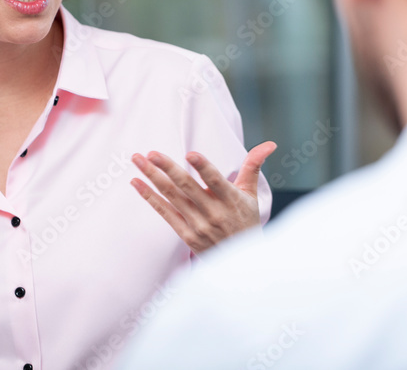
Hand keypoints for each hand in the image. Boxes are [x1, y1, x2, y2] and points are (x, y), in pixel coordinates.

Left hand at [130, 141, 275, 253]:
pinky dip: (149, 197)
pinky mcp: (186, 235)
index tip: (190, 153)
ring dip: (152, 177)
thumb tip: (269, 144)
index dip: (203, 167)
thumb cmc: (245, 221)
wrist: (242, 262)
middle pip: (187, 187)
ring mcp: (198, 225)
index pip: (216, 181)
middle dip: (167, 168)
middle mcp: (213, 213)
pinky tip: (137, 182)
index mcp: (231, 200)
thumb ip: (253, 166)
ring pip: (172, 197)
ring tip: (137, 160)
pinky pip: (165, 213)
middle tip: (151, 153)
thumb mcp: (251, 194)